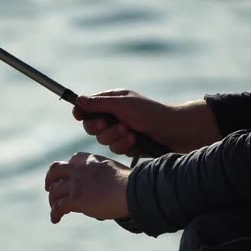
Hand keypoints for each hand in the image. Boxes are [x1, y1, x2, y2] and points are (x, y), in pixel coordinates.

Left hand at [44, 152, 130, 223]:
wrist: (132, 189)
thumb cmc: (131, 184)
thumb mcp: (116, 172)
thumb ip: (105, 177)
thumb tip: (103, 192)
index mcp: (92, 160)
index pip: (74, 158)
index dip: (69, 168)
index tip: (70, 176)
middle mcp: (81, 169)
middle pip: (55, 170)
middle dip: (50, 179)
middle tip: (49, 188)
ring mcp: (77, 183)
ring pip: (54, 190)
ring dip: (52, 200)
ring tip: (55, 209)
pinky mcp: (76, 198)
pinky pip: (58, 206)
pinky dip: (54, 213)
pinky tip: (55, 220)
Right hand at [73, 89, 221, 154]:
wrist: (173, 131)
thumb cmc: (149, 112)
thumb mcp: (122, 104)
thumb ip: (99, 104)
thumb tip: (78, 100)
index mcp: (112, 102)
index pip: (88, 107)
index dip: (82, 112)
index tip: (79, 116)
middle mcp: (115, 116)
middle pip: (91, 126)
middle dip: (99, 127)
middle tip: (107, 124)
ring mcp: (120, 132)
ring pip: (103, 140)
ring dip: (115, 136)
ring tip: (129, 132)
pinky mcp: (128, 146)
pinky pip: (116, 149)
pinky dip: (124, 145)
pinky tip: (135, 140)